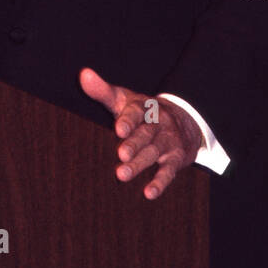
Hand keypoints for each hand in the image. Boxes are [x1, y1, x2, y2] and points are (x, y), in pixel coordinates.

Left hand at [79, 68, 202, 199]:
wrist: (183, 120)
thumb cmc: (142, 112)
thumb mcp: (124, 99)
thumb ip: (103, 91)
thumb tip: (83, 74)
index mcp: (143, 107)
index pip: (136, 112)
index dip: (128, 120)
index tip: (119, 129)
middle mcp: (158, 122)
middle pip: (145, 134)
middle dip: (133, 145)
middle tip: (121, 155)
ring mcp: (168, 140)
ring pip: (154, 152)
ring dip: (139, 164)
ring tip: (122, 175)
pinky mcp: (176, 158)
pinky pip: (169, 171)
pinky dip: (160, 182)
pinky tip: (149, 193)